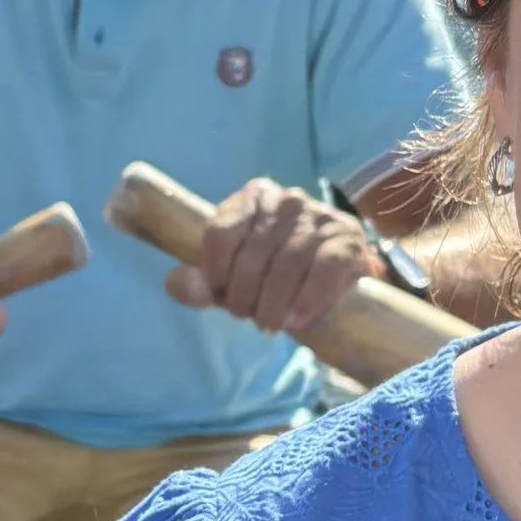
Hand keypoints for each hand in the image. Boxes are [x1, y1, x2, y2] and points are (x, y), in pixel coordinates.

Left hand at [163, 179, 377, 343]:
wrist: (336, 272)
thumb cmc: (274, 272)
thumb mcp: (234, 275)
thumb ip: (203, 282)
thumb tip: (173, 284)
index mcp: (253, 197)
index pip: (220, 233)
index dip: (214, 273)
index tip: (221, 294)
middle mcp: (286, 200)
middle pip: (250, 257)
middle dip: (244, 298)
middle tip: (249, 317)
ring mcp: (319, 217)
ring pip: (285, 268)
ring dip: (272, 307)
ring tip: (270, 324)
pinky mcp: (346, 239)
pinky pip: (323, 272)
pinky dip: (306, 302)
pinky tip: (296, 319)